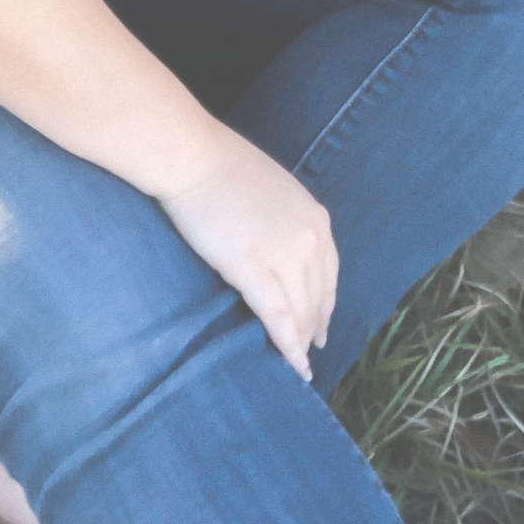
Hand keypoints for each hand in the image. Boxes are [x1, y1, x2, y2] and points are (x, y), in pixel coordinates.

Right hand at [156, 130, 337, 383]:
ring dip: (301, 342)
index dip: (325, 304)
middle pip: (318, 297)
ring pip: (301, 311)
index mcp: (316, 219)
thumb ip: (289, 224)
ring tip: (299, 365)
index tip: (321, 325)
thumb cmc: (224, 167)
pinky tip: (292, 365)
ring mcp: (285, 256)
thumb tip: (283, 252)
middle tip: (310, 350)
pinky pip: (278, 317)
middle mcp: (310, 239)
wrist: (194, 158)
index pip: (329, 274)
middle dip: (314, 327)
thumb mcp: (276, 192)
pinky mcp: (254, 270)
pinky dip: (287, 345)